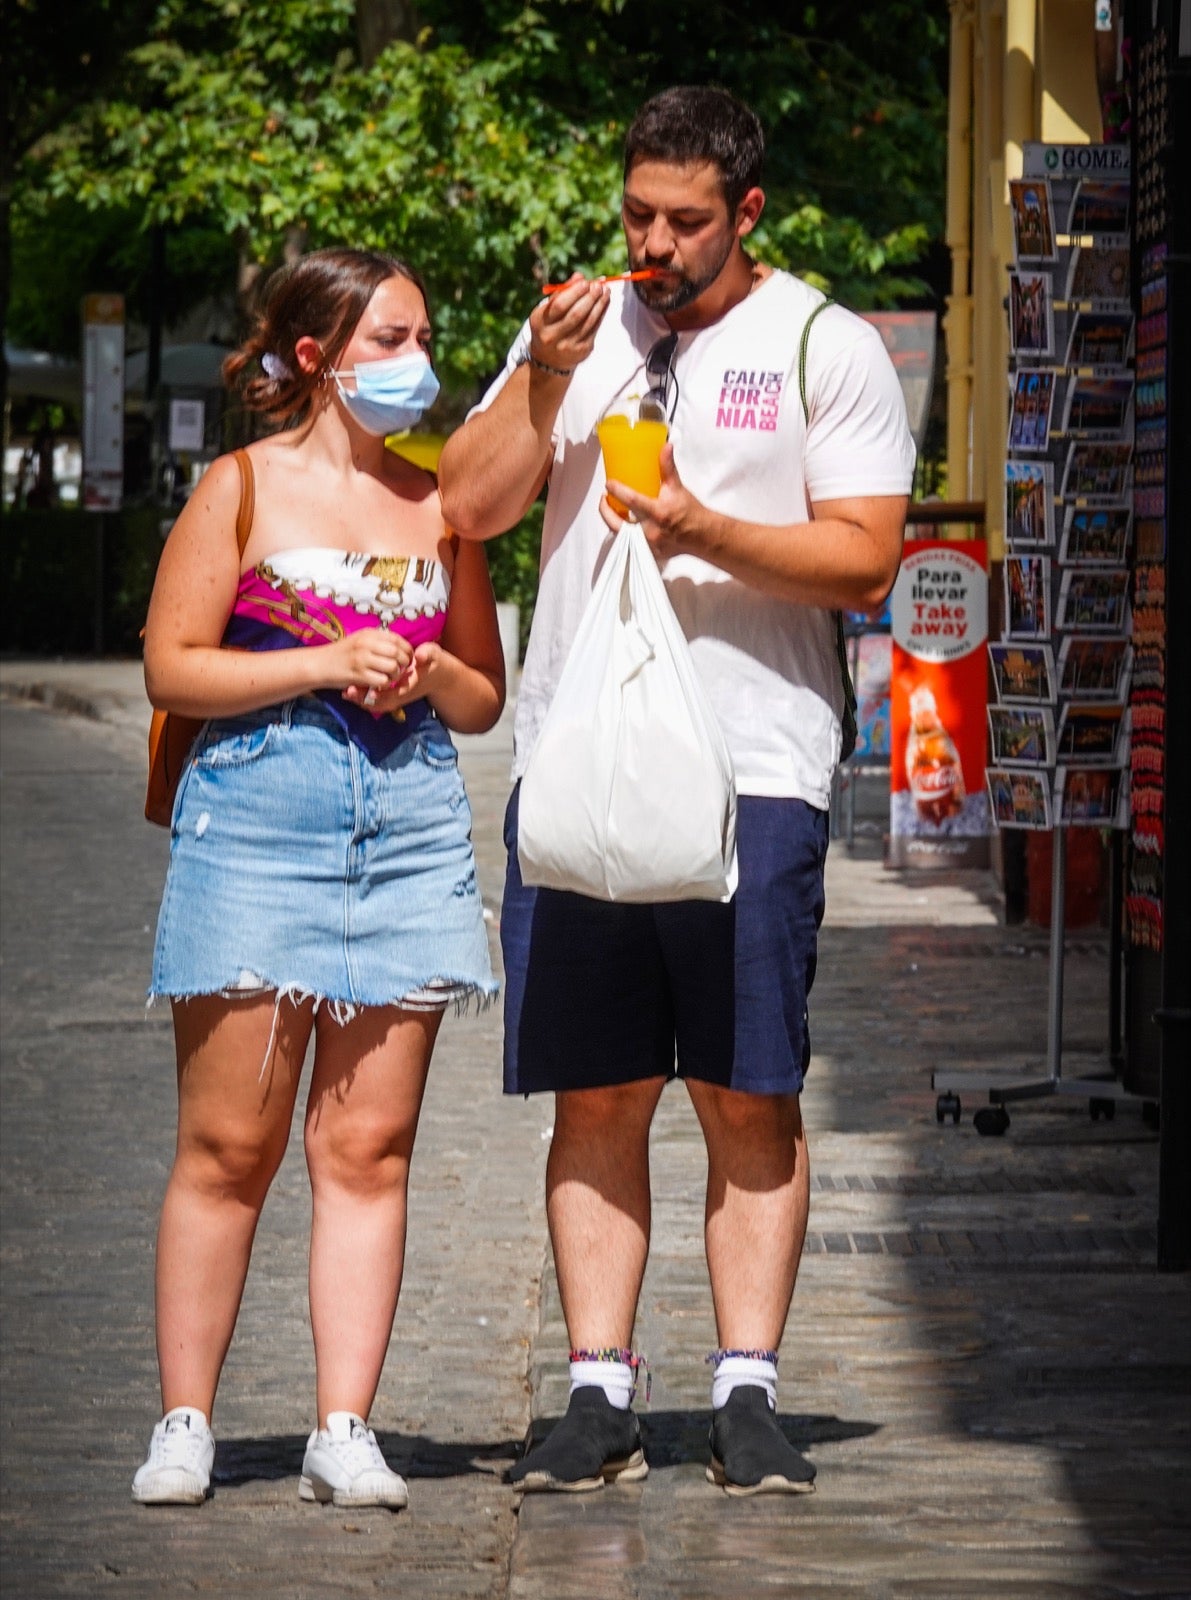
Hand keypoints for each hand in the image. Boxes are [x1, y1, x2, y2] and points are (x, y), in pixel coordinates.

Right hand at [317, 627, 412, 692]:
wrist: (319, 664)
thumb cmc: (342, 654)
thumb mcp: (359, 640)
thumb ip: (378, 642)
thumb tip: (401, 648)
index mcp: (369, 634)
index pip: (398, 639)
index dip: (407, 650)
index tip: (407, 658)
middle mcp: (366, 644)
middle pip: (398, 653)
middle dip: (404, 664)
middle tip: (401, 670)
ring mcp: (362, 659)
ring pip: (393, 667)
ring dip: (395, 675)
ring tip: (389, 678)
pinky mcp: (358, 675)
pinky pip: (382, 680)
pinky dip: (385, 684)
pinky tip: (379, 684)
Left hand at [343, 641, 444, 713]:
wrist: (439, 675)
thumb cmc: (434, 663)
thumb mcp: (433, 655)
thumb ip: (427, 654)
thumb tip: (419, 655)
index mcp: (409, 685)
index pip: (392, 694)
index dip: (378, 694)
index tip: (364, 688)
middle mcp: (401, 694)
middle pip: (380, 703)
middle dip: (363, 699)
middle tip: (348, 692)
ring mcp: (395, 696)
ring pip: (376, 704)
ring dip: (361, 700)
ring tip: (346, 692)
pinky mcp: (391, 694)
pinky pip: (375, 700)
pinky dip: (363, 697)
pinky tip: (351, 689)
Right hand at [527, 275, 608, 373]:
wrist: (549, 359)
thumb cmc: (549, 326)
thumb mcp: (548, 310)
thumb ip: (561, 293)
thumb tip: (579, 277)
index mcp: (540, 322)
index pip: (559, 305)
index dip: (574, 292)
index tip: (585, 282)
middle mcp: (552, 336)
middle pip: (576, 314)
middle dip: (590, 298)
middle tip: (599, 285)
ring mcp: (568, 346)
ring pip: (588, 322)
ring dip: (599, 305)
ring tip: (605, 291)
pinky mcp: (581, 351)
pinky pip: (594, 329)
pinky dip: (601, 314)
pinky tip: (605, 303)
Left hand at [601, 443, 703, 560]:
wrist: (701, 535)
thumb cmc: (689, 511)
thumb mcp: (677, 488)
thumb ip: (668, 467)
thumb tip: (665, 446)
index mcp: (658, 512)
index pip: (631, 500)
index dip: (616, 491)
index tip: (609, 484)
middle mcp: (651, 531)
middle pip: (617, 523)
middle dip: (605, 510)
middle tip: (604, 497)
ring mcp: (648, 544)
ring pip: (620, 534)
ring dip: (612, 520)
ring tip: (610, 508)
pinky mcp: (648, 552)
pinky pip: (629, 543)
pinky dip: (623, 532)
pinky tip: (621, 522)